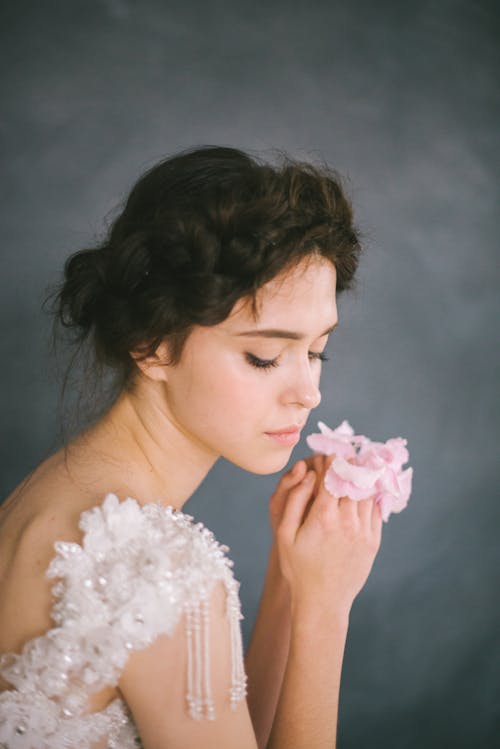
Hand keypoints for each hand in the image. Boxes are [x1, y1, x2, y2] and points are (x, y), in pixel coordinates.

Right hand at [271, 455, 382, 615]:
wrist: (322, 601)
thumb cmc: (298, 567)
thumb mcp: (285, 533)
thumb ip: (295, 499)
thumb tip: (309, 474)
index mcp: (323, 516)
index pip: (332, 474)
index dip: (329, 460)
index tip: (325, 455)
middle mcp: (347, 521)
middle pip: (352, 479)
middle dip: (345, 465)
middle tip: (340, 459)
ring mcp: (363, 531)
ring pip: (366, 492)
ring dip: (359, 478)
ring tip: (352, 471)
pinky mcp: (373, 541)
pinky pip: (375, 510)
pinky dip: (369, 496)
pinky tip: (362, 492)